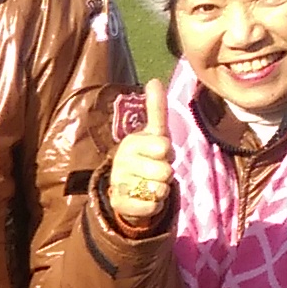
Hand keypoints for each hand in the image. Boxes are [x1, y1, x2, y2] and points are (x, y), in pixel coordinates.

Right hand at [103, 74, 173, 231]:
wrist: (128, 188)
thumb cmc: (146, 157)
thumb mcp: (153, 133)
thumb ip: (156, 108)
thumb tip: (153, 80)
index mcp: (131, 142)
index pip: (164, 146)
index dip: (168, 152)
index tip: (159, 152)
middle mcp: (121, 161)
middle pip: (164, 171)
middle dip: (166, 174)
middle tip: (155, 172)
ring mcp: (119, 182)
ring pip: (159, 190)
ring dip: (161, 191)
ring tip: (150, 186)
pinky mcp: (119, 204)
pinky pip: (150, 207)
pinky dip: (155, 206)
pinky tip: (147, 200)